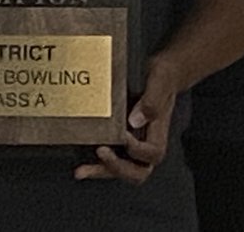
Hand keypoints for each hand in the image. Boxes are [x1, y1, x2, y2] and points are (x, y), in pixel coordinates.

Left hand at [75, 55, 179, 184]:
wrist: (162, 71)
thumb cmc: (164, 75)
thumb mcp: (161, 80)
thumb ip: (152, 99)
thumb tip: (135, 120)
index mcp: (159, 132)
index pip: (152, 153)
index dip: (137, 149)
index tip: (124, 136)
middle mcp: (147, 142)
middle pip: (138, 171)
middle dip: (117, 168)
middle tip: (101, 154)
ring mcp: (134, 143)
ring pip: (122, 169)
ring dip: (101, 171)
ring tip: (81, 171)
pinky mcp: (120, 138)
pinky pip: (110, 156)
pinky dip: (95, 162)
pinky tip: (79, 161)